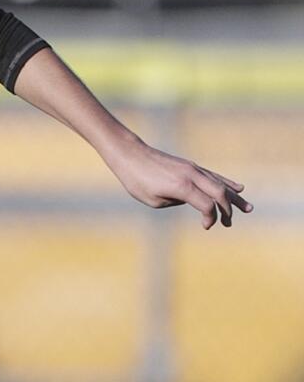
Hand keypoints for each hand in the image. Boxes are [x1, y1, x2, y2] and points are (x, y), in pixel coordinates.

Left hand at [108, 139, 251, 228]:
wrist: (131, 155)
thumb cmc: (138, 181)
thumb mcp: (154, 200)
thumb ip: (177, 201)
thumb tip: (193, 200)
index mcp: (181, 186)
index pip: (207, 204)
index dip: (211, 217)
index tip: (206, 226)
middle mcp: (191, 175)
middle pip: (218, 193)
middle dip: (228, 210)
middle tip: (229, 224)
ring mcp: (193, 169)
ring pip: (219, 183)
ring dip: (234, 197)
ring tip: (249, 208)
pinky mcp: (191, 166)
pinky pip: (213, 176)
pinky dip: (226, 183)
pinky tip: (238, 189)